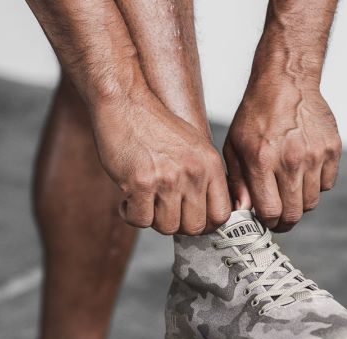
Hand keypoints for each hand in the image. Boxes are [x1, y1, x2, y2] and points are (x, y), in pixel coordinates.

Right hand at [92, 90, 230, 234]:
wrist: (125, 103)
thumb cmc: (154, 125)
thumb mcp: (195, 147)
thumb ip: (206, 177)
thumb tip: (210, 213)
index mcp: (210, 164)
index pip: (222, 214)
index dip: (207, 224)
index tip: (193, 221)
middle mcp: (193, 173)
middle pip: (194, 227)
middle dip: (177, 225)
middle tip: (163, 211)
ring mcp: (168, 179)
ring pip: (167, 227)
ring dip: (152, 219)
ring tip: (145, 201)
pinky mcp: (141, 184)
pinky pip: (140, 220)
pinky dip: (130, 214)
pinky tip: (128, 199)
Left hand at [223, 79, 341, 231]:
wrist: (285, 82)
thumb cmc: (256, 114)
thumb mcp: (234, 146)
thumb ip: (237, 181)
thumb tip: (243, 210)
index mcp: (262, 161)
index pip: (271, 212)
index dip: (268, 222)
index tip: (265, 220)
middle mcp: (290, 160)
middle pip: (294, 213)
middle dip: (284, 221)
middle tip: (278, 216)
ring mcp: (315, 155)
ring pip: (311, 202)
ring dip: (299, 203)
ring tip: (289, 190)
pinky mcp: (332, 149)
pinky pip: (327, 184)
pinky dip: (316, 185)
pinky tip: (304, 172)